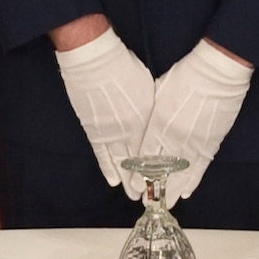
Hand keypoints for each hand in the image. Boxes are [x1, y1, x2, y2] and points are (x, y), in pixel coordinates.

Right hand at [55, 28, 155, 190]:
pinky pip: (101, 155)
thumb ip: (153, 111)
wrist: (94, 61)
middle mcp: (129, 131)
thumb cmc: (125, 68)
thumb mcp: (149, 89)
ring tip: (133, 195)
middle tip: (149, 197)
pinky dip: (107, 168)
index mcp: (145, 120)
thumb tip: (157, 123)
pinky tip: (113, 181)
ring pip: (120, 164)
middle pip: (139, 163)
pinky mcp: (92, 129)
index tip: (166, 181)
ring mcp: (109, 132)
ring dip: (127, 180)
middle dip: (145, 182)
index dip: (160, 169)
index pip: (154, 151)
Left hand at [141, 40, 253, 204]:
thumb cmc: (185, 75)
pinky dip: (193, 181)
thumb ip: (152, 114)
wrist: (216, 73)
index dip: (137, 174)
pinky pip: (199, 169)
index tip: (132, 185)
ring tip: (166, 203)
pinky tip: (187, 192)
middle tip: (146, 201)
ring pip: (180, 175)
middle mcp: (173, 138)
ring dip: (172, 190)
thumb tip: (147, 125)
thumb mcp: (158, 92)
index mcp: (158, 124)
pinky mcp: (211, 144)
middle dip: (152, 188)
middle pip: (160, 171)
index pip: (144, 156)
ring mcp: (193, 143)